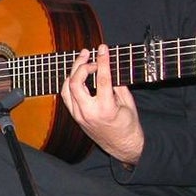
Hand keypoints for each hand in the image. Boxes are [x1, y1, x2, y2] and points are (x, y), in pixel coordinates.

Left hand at [59, 45, 143, 165]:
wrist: (121, 146)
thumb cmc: (128, 125)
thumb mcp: (128, 103)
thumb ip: (117, 85)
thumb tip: (109, 66)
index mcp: (105, 109)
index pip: (101, 79)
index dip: (102, 61)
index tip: (103, 49)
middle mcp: (88, 112)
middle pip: (75, 82)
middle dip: (81, 64)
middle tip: (90, 54)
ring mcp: (79, 115)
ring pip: (66, 88)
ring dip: (73, 71)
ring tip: (83, 59)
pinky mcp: (75, 116)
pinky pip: (66, 96)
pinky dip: (70, 82)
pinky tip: (77, 74)